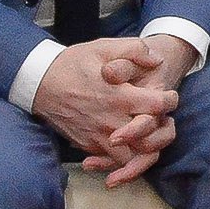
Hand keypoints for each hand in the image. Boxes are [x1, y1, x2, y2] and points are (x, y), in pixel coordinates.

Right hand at [30, 38, 177, 187]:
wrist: (39, 83)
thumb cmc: (73, 64)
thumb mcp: (103, 47)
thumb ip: (134, 50)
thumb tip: (157, 60)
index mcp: (119, 97)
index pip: (157, 106)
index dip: (170, 100)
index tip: (169, 95)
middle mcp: (111, 121)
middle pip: (149, 140)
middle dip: (163, 132)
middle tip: (165, 120)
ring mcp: (99, 137)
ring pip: (132, 158)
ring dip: (146, 151)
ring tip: (151, 136)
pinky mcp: (89, 145)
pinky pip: (112, 161)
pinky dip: (126, 161)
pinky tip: (132, 147)